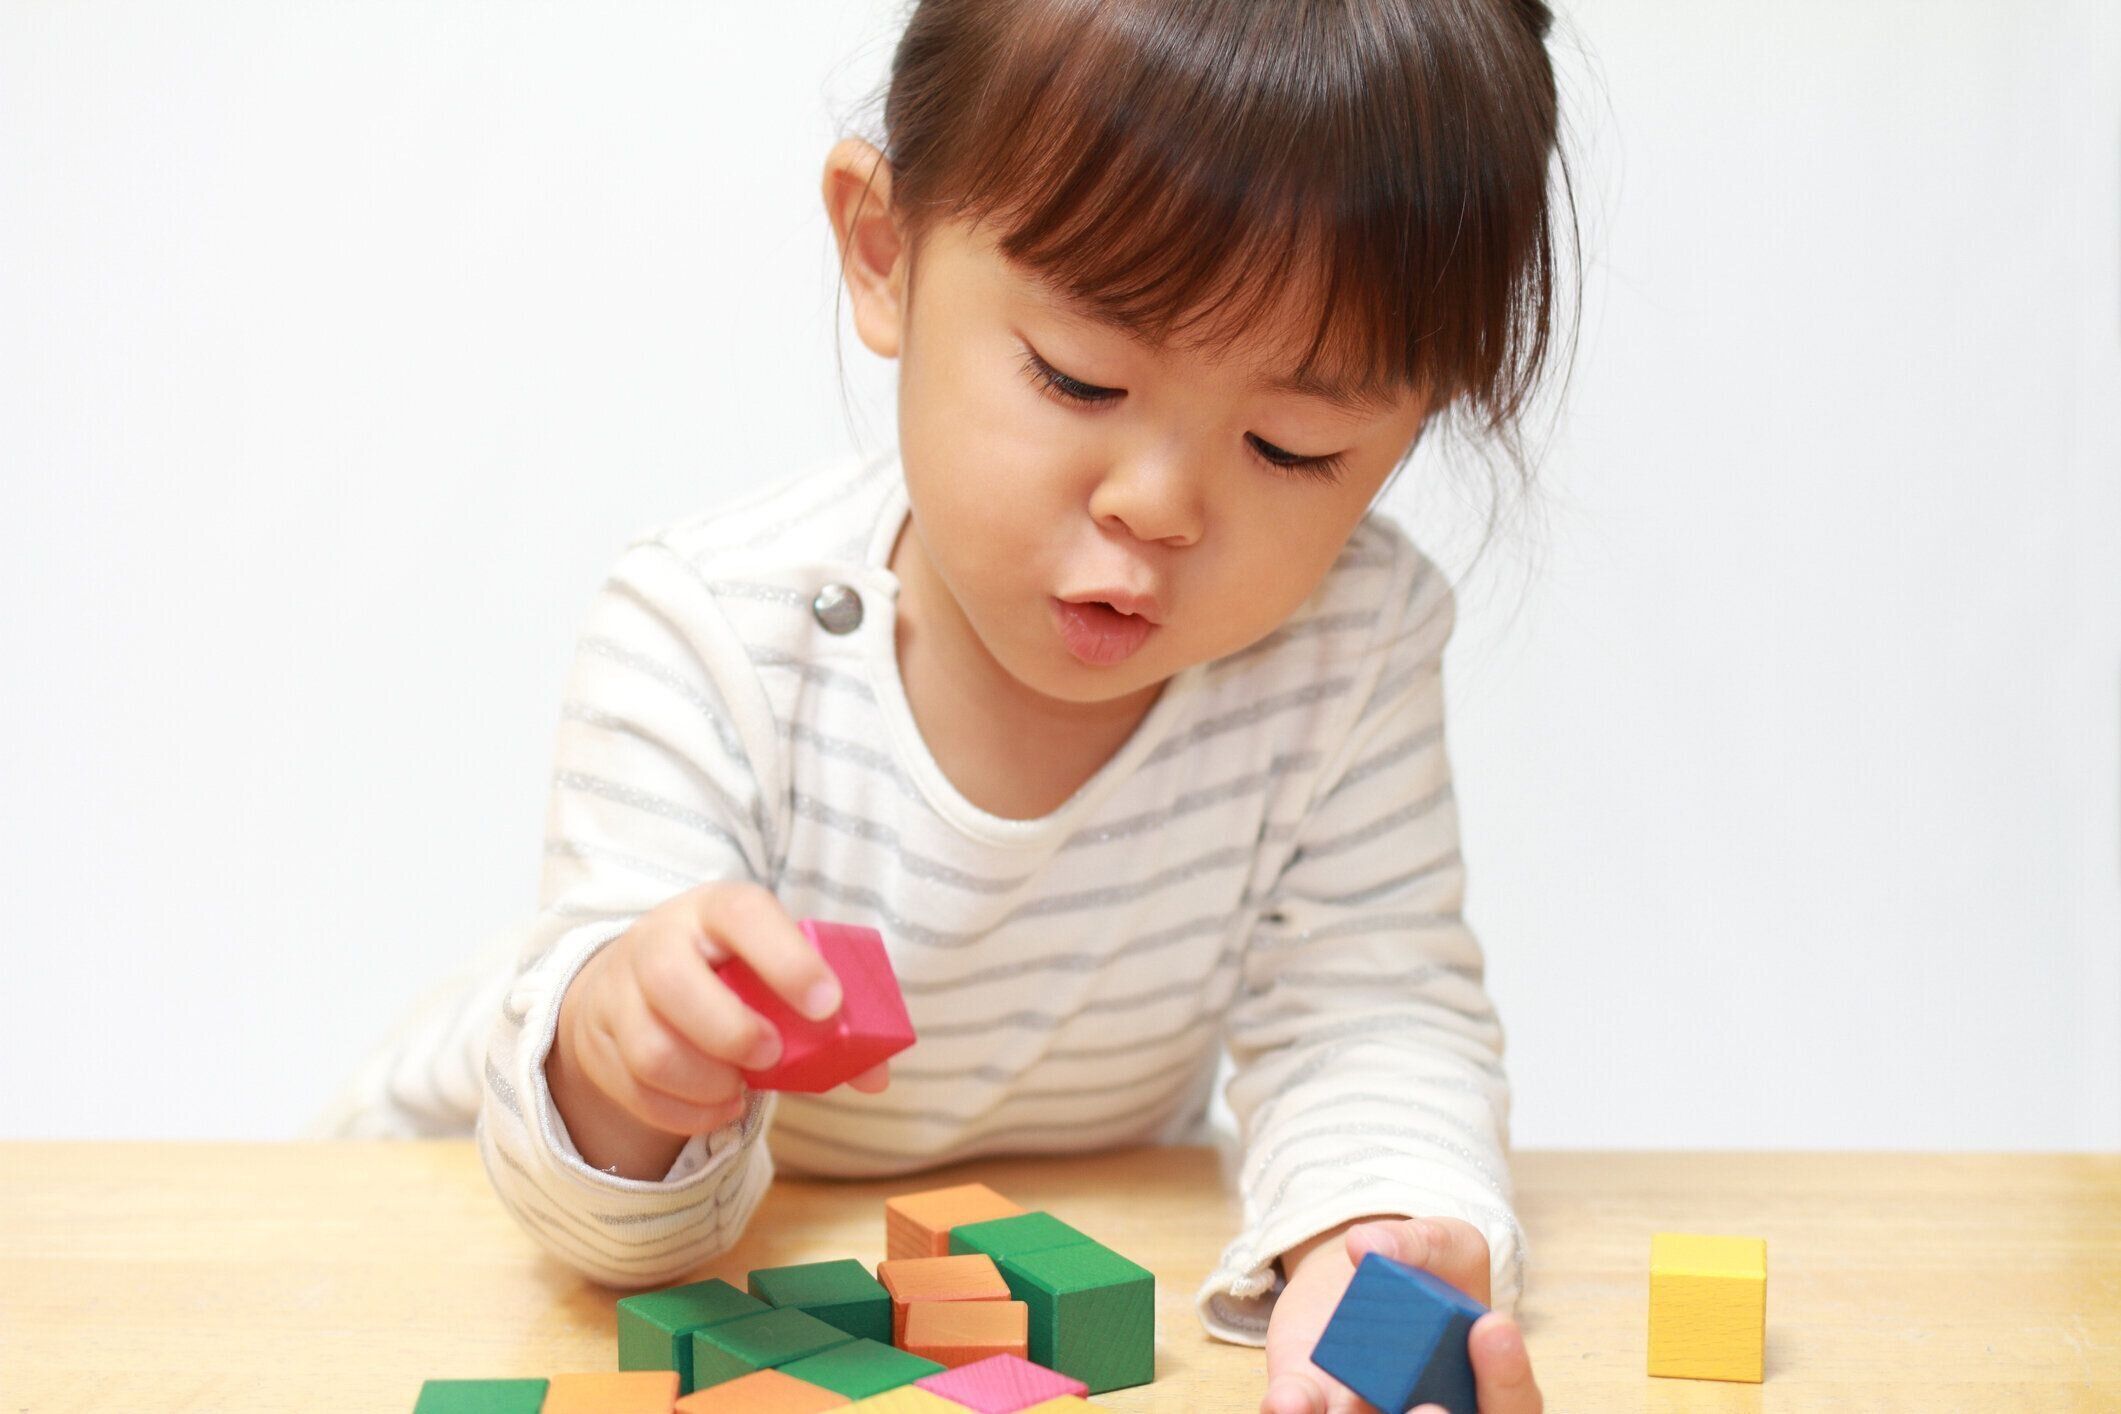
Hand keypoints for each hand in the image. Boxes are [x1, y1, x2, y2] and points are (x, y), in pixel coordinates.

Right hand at [544, 883, 890, 1178]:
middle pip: (673, 981)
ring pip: (651, 1049)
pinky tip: (718, 1106)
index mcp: (713, 911)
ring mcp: (619, 993)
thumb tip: (876, 1077)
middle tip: (771, 1054)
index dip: (787, 958)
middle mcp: (657, 942)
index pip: (742, 913)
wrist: (635, 982)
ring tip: (739, 1088)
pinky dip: (685, 1113)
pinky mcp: (599, 1045)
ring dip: (706, 1084)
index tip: (828, 1004)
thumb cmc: (728, 975)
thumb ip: (826, 1018)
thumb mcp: (770, 971)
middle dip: (731, 1031)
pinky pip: (636, 1092)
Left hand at [1261, 1216, 1541, 1413]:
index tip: (1493, 1327)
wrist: (1361, 1274)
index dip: (1507, 1377)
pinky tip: (1290, 1398)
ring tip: (1349, 1408)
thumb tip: (1366, 1244)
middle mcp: (1430, 1412)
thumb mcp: (1441, 1243)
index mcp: (1482, 1387)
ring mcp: (1369, 1413)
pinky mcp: (1315, 1402)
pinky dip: (1296, 1409)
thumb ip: (1419, 1243)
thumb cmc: (1425, 1271)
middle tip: (1431, 1407)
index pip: (1512, 1404)